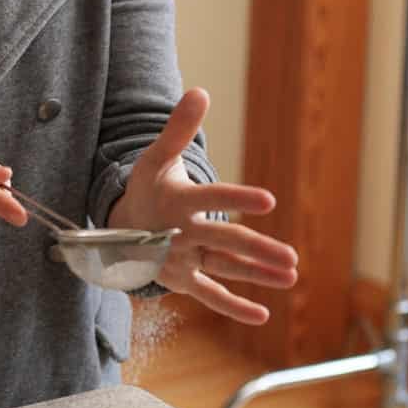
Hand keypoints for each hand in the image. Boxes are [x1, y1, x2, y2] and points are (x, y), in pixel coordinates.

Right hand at [106, 88, 297, 324]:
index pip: (211, 198)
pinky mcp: (182, 280)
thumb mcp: (156, 157)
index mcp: (177, 202)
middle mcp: (179, 234)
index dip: (238, 199)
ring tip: (291, 275)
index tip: (269, 200)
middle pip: (223, 242)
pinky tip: (263, 315)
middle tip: (291, 256)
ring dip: (257, 275)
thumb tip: (200, 92)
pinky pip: (209, 295)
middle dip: (258, 250)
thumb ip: (179, 128)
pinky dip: (233, 307)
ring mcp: (181, 260)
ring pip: (223, 268)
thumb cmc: (146, 189)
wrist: (116, 229)